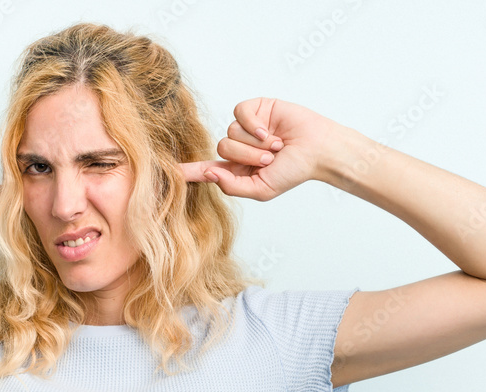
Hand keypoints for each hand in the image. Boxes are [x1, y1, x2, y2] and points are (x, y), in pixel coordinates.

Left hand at [178, 98, 341, 200]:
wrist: (318, 150)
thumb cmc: (294, 172)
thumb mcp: (261, 189)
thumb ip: (233, 185)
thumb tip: (209, 172)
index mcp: (237, 168)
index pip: (207, 169)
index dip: (188, 170)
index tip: (168, 172)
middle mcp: (239, 147)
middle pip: (222, 149)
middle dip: (247, 156)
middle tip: (270, 158)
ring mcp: (246, 127)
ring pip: (231, 132)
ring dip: (254, 142)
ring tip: (276, 145)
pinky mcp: (256, 109)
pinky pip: (240, 114)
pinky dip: (254, 124)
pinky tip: (271, 130)